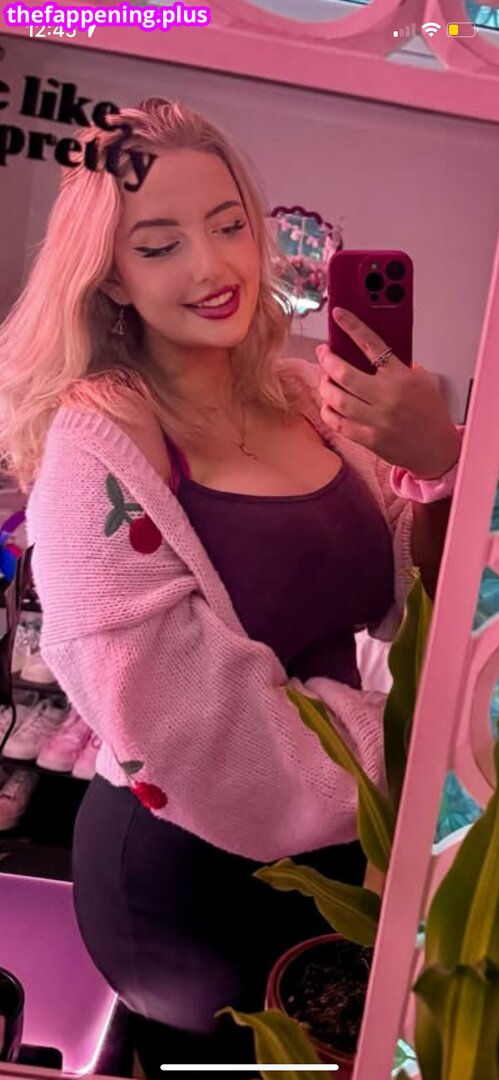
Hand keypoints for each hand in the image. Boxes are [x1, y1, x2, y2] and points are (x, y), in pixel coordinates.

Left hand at [316, 307, 461, 477]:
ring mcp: (377, 420)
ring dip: (325, 387)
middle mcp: (387, 397)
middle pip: (345, 374)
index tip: (338, 315)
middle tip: (323, 354)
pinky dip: (328, 413)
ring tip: (325, 380)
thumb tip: (371, 352)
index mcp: (402, 377)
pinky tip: (327, 405)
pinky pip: (339, 424)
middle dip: (327, 360)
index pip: (372, 345)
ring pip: (337, 400)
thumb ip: (400, 366)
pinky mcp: (369, 439)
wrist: (437, 449)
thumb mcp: (423, 381)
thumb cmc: (430, 414)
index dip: (352, 327)